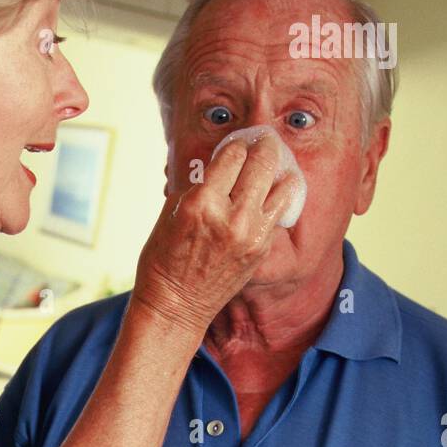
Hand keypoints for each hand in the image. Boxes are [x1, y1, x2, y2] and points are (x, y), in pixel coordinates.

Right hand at [132, 135, 298, 335]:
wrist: (176, 307)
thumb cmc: (163, 260)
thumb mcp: (171, 213)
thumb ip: (197, 184)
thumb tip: (217, 162)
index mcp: (201, 203)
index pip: (233, 154)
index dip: (235, 144)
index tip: (236, 143)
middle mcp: (230, 216)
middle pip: (263, 161)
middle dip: (263, 145)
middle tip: (263, 139)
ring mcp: (251, 235)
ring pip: (283, 183)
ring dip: (278, 170)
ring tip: (272, 165)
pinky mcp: (262, 249)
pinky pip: (280, 211)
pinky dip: (278, 197)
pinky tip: (272, 193)